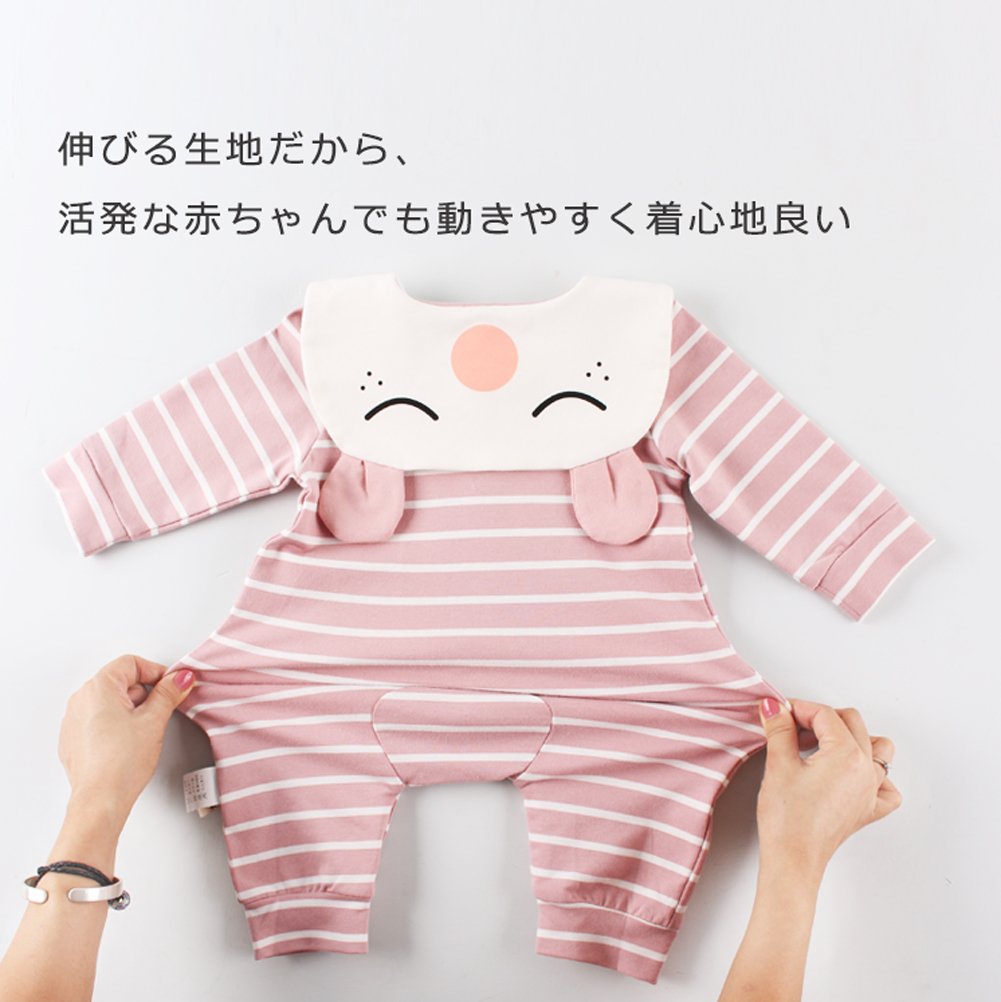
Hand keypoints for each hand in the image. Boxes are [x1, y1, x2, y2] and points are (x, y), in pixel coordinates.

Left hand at [56, 655, 195, 830]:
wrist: (100, 800)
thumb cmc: (121, 763)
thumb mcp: (154, 720)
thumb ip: (169, 693)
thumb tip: (180, 679)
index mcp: (98, 688)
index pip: (131, 663)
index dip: (156, 672)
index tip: (171, 686)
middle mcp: (80, 700)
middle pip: (120, 681)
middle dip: (144, 692)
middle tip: (161, 710)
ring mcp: (73, 721)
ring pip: (109, 702)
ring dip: (131, 708)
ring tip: (145, 730)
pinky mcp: (73, 740)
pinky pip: (98, 720)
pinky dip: (116, 724)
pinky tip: (129, 742)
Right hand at [755, 698, 901, 881]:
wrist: (792, 858)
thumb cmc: (787, 819)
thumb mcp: (778, 764)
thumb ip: (779, 729)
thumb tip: (775, 707)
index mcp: (847, 754)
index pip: (824, 714)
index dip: (798, 708)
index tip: (779, 712)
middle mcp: (866, 770)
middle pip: (851, 723)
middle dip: (821, 718)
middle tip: (792, 726)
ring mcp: (871, 790)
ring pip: (877, 748)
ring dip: (852, 738)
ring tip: (823, 744)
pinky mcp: (868, 809)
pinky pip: (886, 785)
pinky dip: (873, 774)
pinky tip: (849, 774)